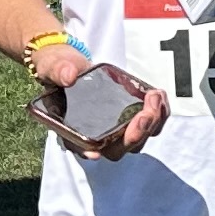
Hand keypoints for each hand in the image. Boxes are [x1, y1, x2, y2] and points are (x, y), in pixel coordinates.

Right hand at [34, 44, 164, 158]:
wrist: (75, 64)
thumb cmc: (61, 69)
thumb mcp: (55, 66)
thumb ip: (60, 70)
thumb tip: (69, 76)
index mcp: (71, 127)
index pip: (79, 146)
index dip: (87, 151)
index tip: (95, 151)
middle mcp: (95, 135)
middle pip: (118, 149)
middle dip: (135, 134)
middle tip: (144, 113)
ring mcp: (115, 129)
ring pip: (138, 140)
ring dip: (152, 123)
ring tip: (155, 96)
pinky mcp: (131, 118)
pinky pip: (150, 125)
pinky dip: (159, 114)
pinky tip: (157, 95)